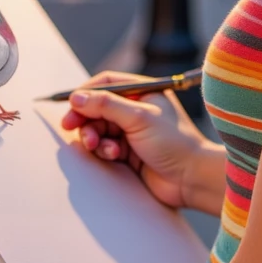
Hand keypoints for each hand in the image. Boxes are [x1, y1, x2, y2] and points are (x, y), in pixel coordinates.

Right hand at [61, 70, 211, 209]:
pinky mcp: (129, 153)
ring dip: (94, 136)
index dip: (87, 92)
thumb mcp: (139, 118)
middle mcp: (137, 109)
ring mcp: (132, 132)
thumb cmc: (173, 142)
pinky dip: (104, 150)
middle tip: (70, 127)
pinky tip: (113, 156)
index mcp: (144, 92)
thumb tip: (76, 98)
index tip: (71, 104)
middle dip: (85, 118)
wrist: (191, 179)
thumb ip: (106, 105)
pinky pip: (105, 146)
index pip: (107, 83)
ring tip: (96, 145)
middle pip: (98, 107)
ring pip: (99, 128)